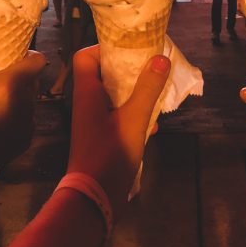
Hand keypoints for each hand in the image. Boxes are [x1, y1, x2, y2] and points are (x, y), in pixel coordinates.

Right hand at [0, 52, 44, 221]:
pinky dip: (17, 120)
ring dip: (19, 101)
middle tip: (3, 83)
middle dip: (22, 80)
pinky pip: (26, 123)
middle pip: (33, 84)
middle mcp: (25, 104)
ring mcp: (27, 125)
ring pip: (30, 104)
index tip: (19, 58)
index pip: (37, 62)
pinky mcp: (24, 143)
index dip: (31, 57)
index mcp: (10, 85)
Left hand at [70, 47, 170, 215]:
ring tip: (156, 93)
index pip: (85, 57)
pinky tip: (153, 126)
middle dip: (128, 71)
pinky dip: (135, 115)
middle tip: (150, 67)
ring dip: (134, 93)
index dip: (103, 48)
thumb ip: (147, 89)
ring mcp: (94, 122)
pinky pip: (118, 117)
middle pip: (103, 75)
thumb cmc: (109, 154)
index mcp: (87, 93)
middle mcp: (87, 104)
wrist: (94, 198)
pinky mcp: (103, 138)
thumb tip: (160, 58)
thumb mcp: (134, 119)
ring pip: (113, 97)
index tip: (129, 49)